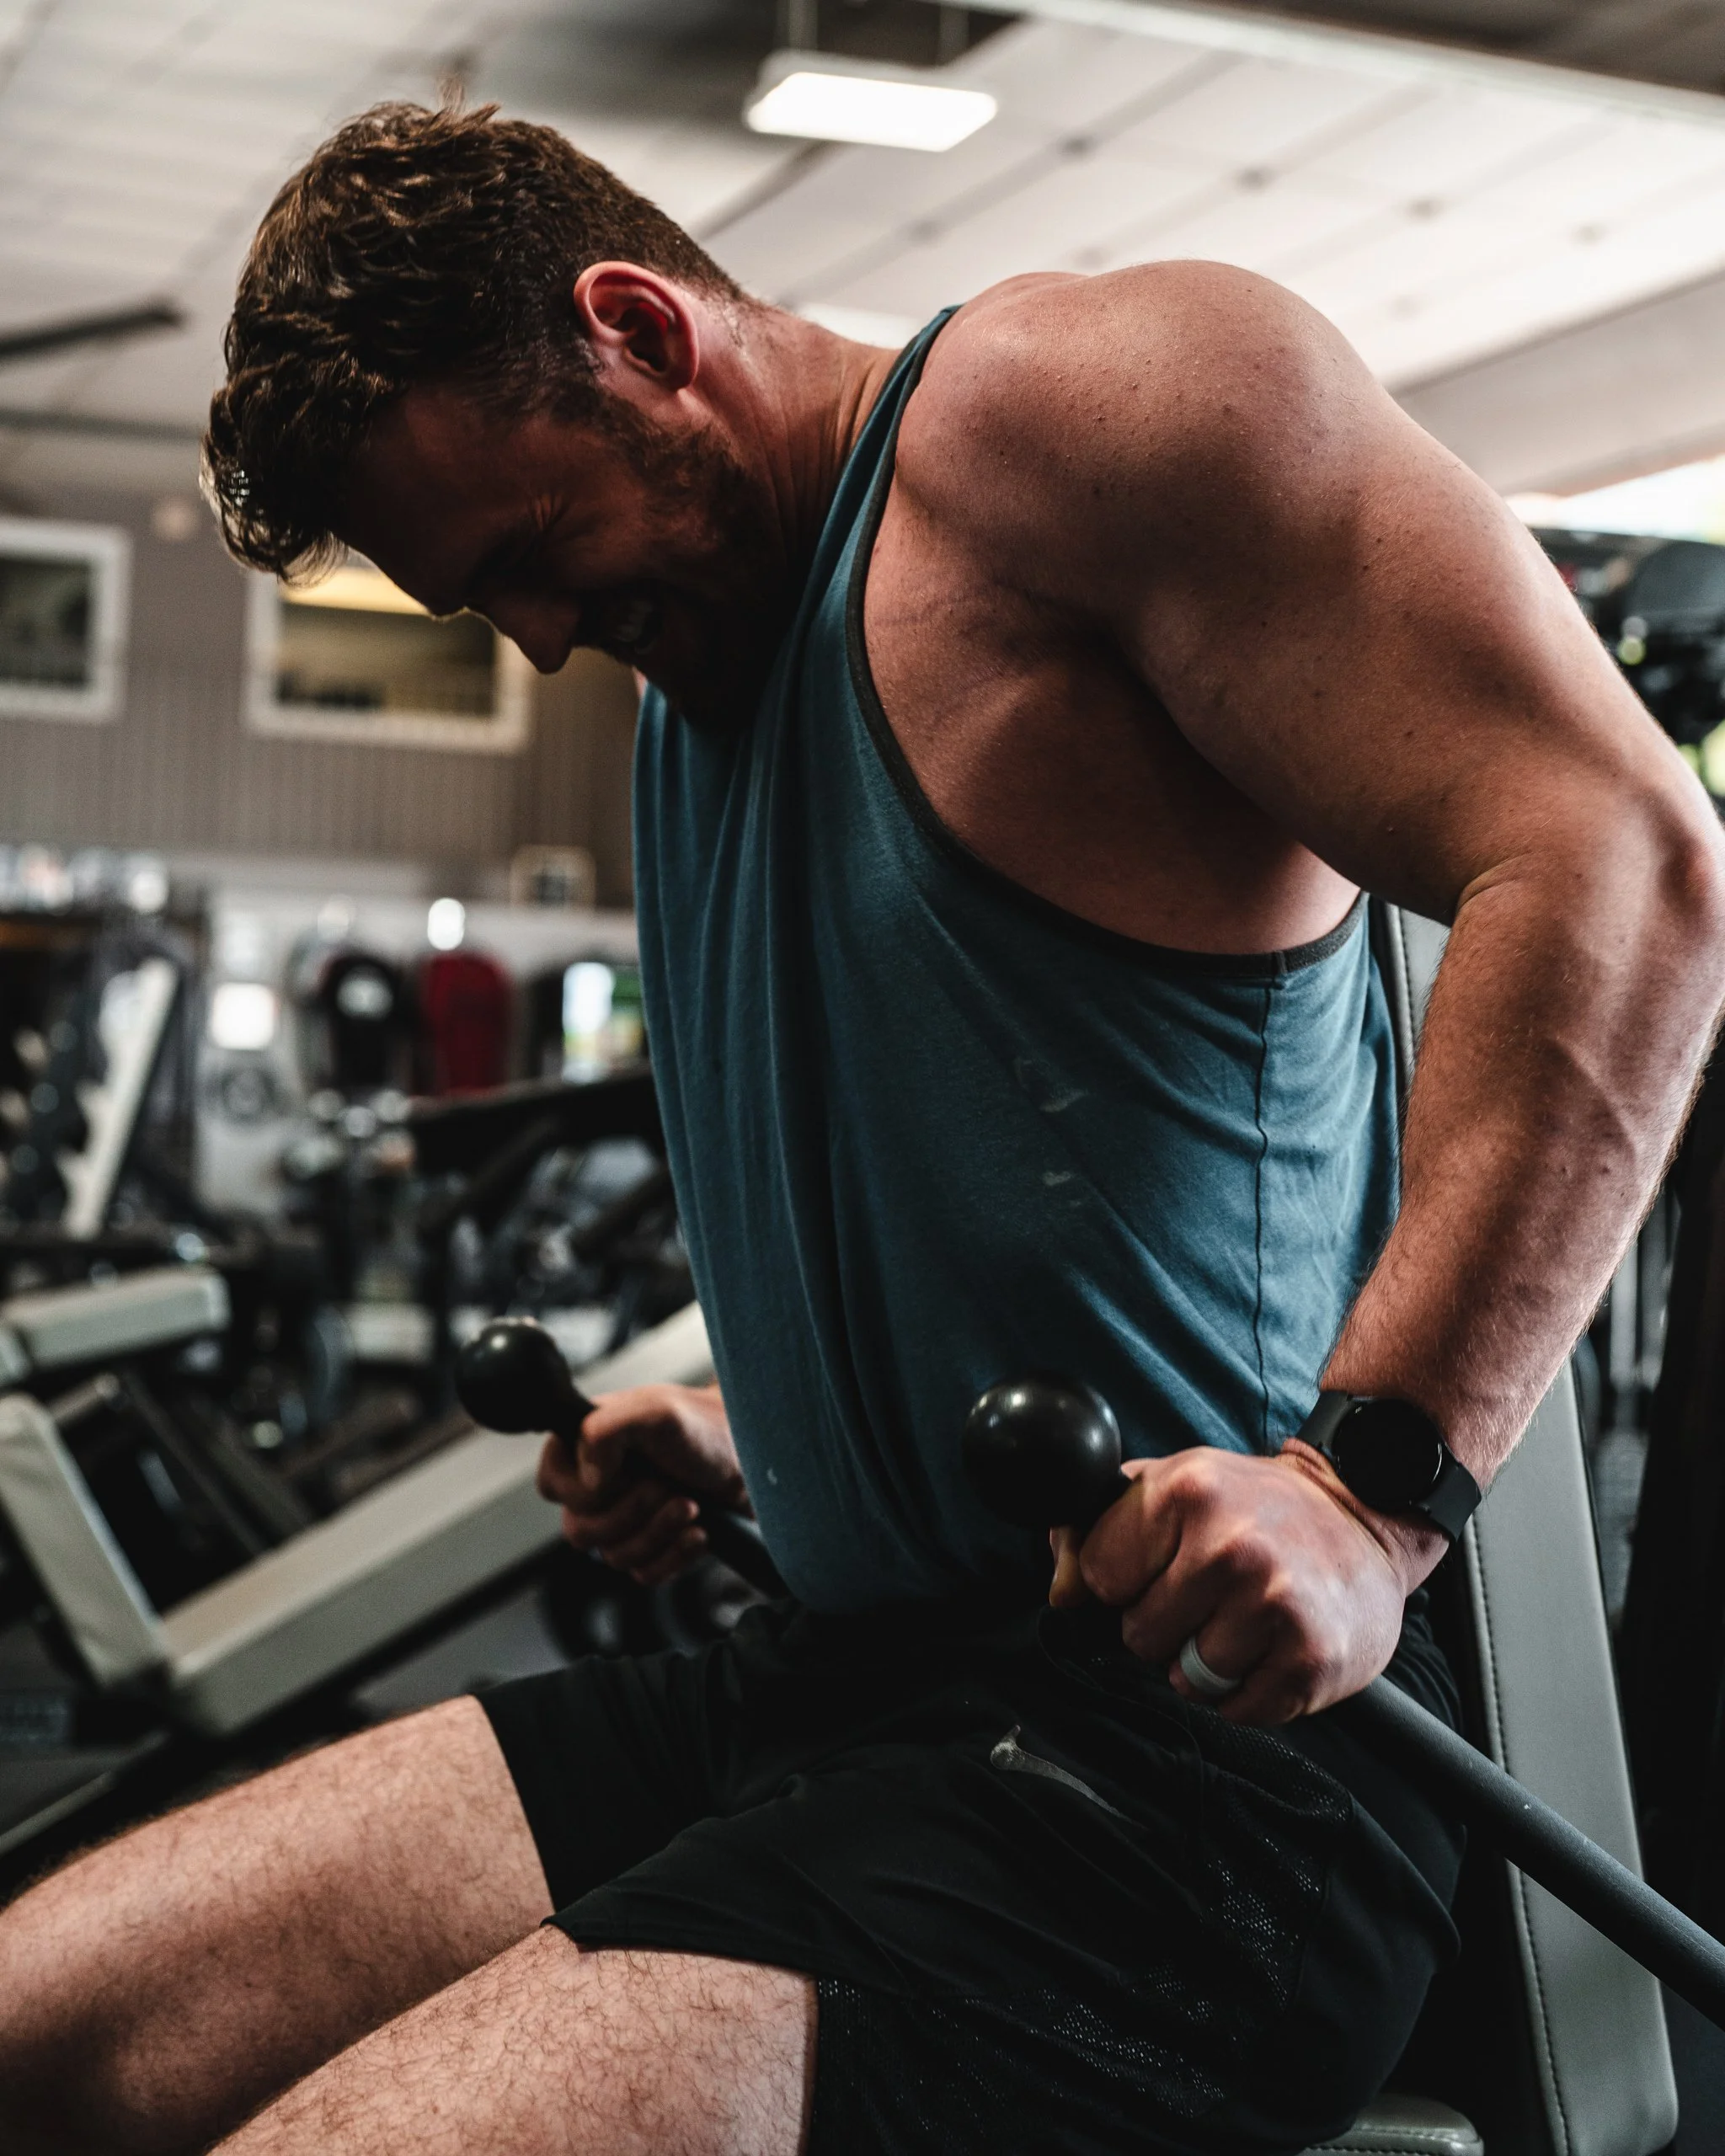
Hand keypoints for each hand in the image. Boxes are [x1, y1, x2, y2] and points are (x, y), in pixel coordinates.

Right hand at [535, 1383, 747, 1586]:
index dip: (585, 1489)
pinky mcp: (654, 1547)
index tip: (623, 1470)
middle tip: (666, 1485)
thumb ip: (604, 1431)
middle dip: (631, 1512)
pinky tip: (699, 1532)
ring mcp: (625, 1519)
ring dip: (658, 1532)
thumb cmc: (707, 1427)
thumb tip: (586, 1482)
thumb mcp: (654, 1413)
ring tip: (691, 1504)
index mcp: (586, 1447)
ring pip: (613, 1557)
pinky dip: (673, 1556)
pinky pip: (643, 1575)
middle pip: (580, 1531)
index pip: (551, 1487)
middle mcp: (600, 1484)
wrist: (757, 1458)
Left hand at [1048, 1443, 1446, 1723]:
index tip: (1159, 1569)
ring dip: (1207, 1664)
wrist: (1367, 1515)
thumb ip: (1099, 1527)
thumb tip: (1061, 1592)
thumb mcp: (1176, 1485)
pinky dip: (1248, 1692)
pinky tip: (1272, 1647)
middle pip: (1139, 1636)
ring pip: (1186, 1680)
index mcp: (1187, 1490)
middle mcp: (1231, 1547)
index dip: (1124, 1583)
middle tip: (1211, 1596)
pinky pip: (1238, 1711)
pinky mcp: (1311, 1660)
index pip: (1100, 1577)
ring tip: (1245, 1620)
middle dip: (1165, 1626)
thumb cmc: (1257, 1505)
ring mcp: (1275, 1605)